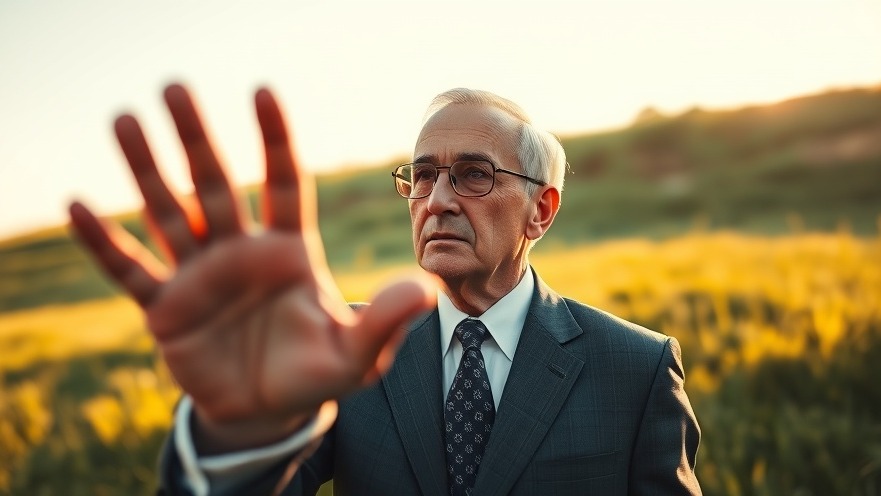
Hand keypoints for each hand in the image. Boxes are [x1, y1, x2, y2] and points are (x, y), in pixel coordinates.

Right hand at [68, 84, 435, 451]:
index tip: (262, 90)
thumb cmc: (317, 373)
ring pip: (169, 213)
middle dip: (197, 139)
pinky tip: (76, 206)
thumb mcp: (358, 353)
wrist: (270, 410)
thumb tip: (428, 291)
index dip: (274, 140)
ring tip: (122, 120)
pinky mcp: (166, 309)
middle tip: (175, 87)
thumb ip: (385, 321)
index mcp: (289, 251)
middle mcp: (241, 251)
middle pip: (216, 185)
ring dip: (145, 171)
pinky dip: (104, 243)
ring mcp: (200, 275)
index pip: (282, 184)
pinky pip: (130, 270)